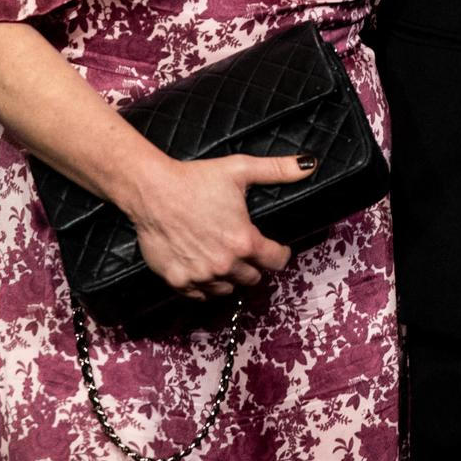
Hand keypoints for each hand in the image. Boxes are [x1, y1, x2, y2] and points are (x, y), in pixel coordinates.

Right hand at [123, 154, 308, 300]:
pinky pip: (200, 295)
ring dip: (230, 277)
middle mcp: (225, 264)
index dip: (279, 253)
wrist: (152, 191)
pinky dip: (205, 286)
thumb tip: (309, 164)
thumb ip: (277, 170)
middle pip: (252, 278)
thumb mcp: (240, 169)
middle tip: (244, 250)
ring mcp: (201, 276)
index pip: (276, 262)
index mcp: (244, 241)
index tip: (276, 249)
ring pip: (227, 289)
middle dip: (253, 265)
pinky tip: (204, 269)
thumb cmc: (195, 179)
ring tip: (224, 259)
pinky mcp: (179, 282)